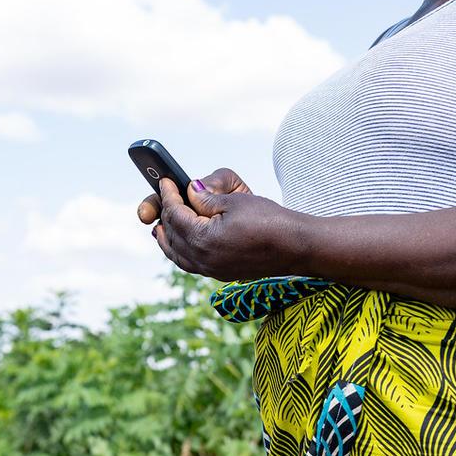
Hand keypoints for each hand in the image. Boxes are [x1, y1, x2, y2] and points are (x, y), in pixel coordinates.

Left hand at [135, 167, 304, 280]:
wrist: (296, 246)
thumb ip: (206, 198)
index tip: (165, 181)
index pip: (175, 214)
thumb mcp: (235, 201)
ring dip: (167, 238)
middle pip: (172, 234)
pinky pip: (191, 264)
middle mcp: (204, 259)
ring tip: (159, 226)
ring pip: (177, 255)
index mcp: (203, 239)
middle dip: (166, 214)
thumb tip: (189, 191)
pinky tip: (182, 244)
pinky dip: (180, 253)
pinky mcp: (222, 274)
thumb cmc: (270, 220)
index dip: (168, 195)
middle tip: (164, 197)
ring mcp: (212, 270)